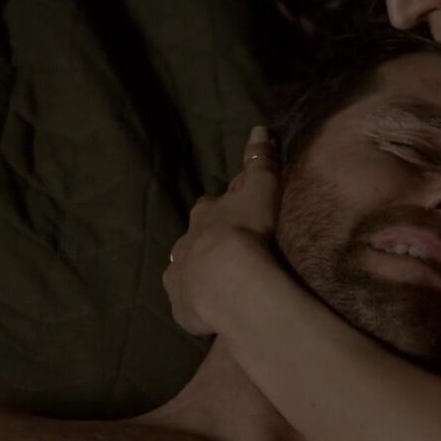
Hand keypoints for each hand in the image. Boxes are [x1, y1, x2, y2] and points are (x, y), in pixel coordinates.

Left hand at [163, 126, 280, 335]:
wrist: (227, 277)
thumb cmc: (247, 227)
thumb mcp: (260, 187)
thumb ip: (259, 159)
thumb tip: (259, 128)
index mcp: (205, 213)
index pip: (212, 204)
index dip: (223, 206)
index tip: (234, 211)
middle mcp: (186, 241)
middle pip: (193, 236)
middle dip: (205, 239)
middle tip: (224, 247)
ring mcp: (179, 274)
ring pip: (184, 269)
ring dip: (198, 271)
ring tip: (218, 282)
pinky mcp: (180, 305)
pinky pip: (186, 303)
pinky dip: (195, 304)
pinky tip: (209, 312)